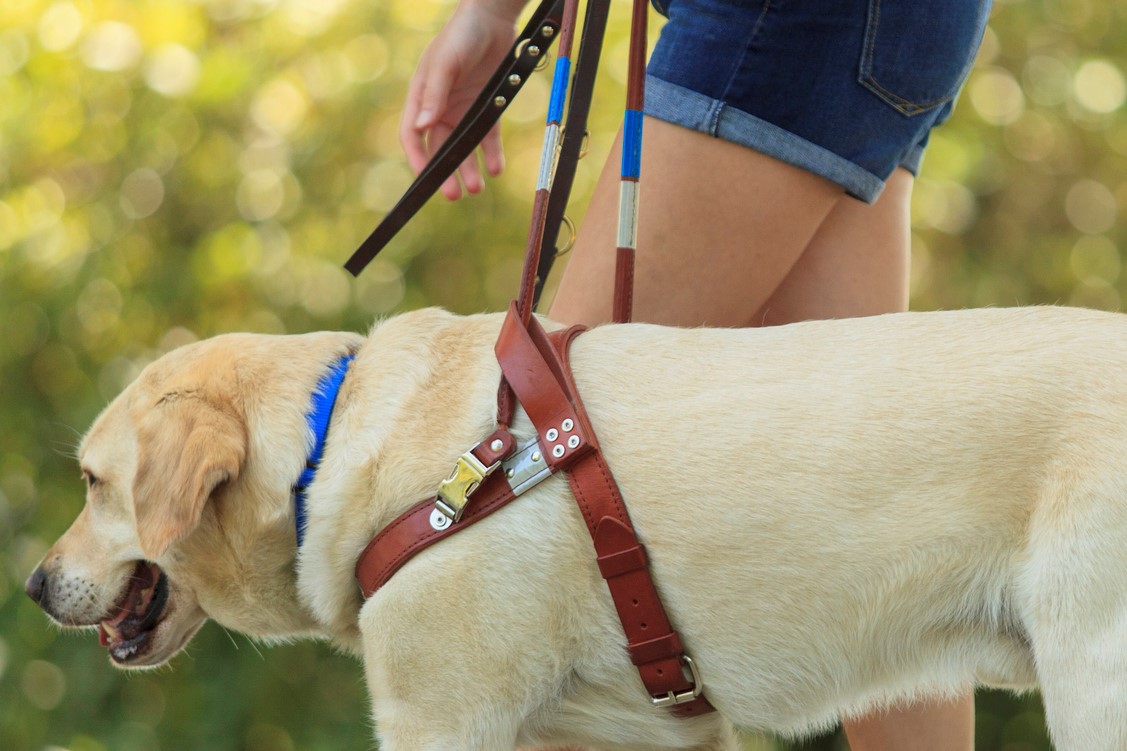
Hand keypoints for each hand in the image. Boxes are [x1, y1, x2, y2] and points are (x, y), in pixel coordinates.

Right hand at [400, 2, 521, 199]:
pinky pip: (488, 137)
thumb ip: (435, 95)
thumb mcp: (445, 63)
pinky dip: (492, 154)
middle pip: (440, 149)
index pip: (413, 136)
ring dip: (469, 169)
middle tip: (453, 195)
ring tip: (477, 188)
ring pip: (464, 148)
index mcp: (422, 98)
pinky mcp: (486, 108)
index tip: (426, 180)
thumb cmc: (460, 36)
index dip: (418, 159)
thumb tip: (423, 127)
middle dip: (446, 173)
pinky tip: (496, 169)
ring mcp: (463, 110)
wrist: (492, 19)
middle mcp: (440, 109)